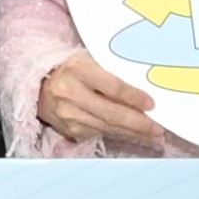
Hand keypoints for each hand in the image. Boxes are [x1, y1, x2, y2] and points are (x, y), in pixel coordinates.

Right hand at [35, 51, 170, 150]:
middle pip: (111, 113)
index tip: (152, 105)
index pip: (112, 87)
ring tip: (153, 136)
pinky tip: (135, 136)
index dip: (134, 97)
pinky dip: (120, 135)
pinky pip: (100, 134)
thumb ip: (111, 75)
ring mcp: (69, 116)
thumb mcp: (89, 62)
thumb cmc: (71, 70)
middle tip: (159, 129)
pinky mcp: (70, 131)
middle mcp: (71, 95)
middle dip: (139, 124)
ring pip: (108, 128)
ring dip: (134, 133)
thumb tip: (142, 95)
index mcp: (78, 70)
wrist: (38, 85)